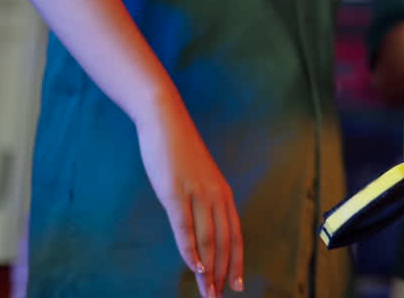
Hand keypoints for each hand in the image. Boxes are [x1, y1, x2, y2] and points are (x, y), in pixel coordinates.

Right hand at [135, 97, 243, 296]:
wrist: (166, 123)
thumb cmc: (179, 153)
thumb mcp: (196, 180)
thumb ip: (201, 202)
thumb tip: (200, 226)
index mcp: (223, 194)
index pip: (235, 234)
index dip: (237, 261)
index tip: (237, 284)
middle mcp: (216, 196)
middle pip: (224, 242)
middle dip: (223, 273)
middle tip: (219, 297)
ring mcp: (197, 194)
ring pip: (208, 239)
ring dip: (208, 269)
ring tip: (207, 292)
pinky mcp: (175, 193)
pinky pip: (185, 226)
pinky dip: (190, 249)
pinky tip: (194, 267)